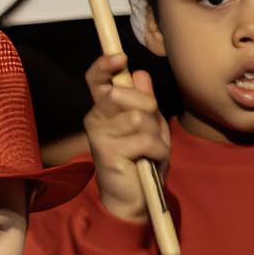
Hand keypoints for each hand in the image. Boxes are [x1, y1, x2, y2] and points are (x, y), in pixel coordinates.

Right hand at [80, 53, 168, 224]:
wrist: (135, 196)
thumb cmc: (142, 158)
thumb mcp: (150, 124)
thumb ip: (145, 99)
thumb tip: (140, 73)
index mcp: (104, 109)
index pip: (97, 80)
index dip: (104, 65)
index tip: (120, 57)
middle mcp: (95, 119)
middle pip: (121, 92)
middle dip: (146, 105)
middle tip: (149, 126)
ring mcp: (99, 136)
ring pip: (138, 116)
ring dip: (155, 133)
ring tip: (150, 149)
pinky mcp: (107, 152)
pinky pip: (144, 139)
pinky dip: (158, 150)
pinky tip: (150, 160)